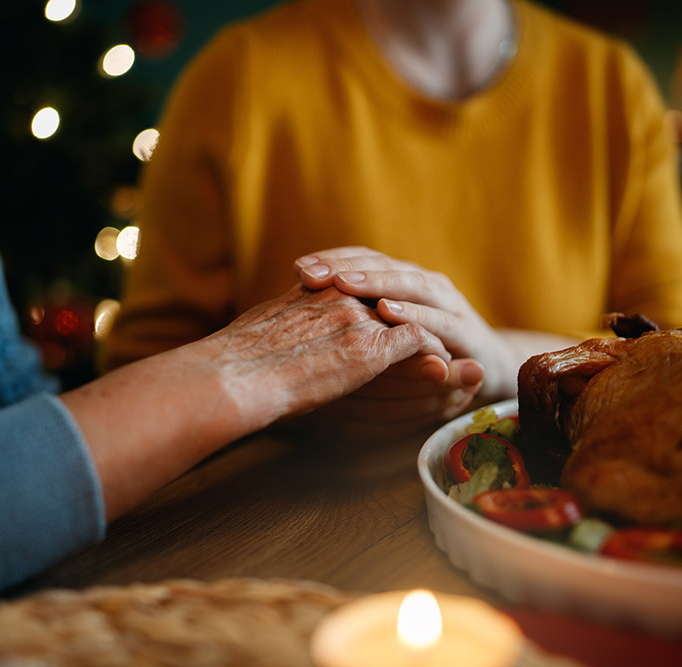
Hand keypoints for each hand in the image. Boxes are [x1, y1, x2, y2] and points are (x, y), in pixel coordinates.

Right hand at [63, 284, 448, 518]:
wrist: (235, 376)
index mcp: (315, 294)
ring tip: (450, 356)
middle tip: (438, 338)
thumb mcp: (260, 330)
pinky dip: (434, 355)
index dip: (383, 310)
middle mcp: (340, 298)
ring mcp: (359, 320)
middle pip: (392, 303)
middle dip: (414, 320)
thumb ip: (280, 324)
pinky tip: (444, 371)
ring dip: (433, 339)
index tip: (397, 325)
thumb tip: (265, 336)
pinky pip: (418, 343)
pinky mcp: (372, 348)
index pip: (362, 294)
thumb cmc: (232, 363)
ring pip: (411, 320)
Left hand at [294, 247, 518, 401]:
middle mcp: (425, 283)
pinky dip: (414, 314)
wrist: (483, 371)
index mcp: (403, 279)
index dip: (334, 260)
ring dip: (377, 282)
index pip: (364, 259)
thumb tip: (304, 310)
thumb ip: (357, 318)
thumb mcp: (386, 335)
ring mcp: (449, 304)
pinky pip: (439, 320)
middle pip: (383, 265)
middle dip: (347, 267)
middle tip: (313, 273)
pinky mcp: (467, 331)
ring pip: (411, 284)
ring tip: (345, 283)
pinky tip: (388, 312)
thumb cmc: (422, 353)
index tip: (299, 268)